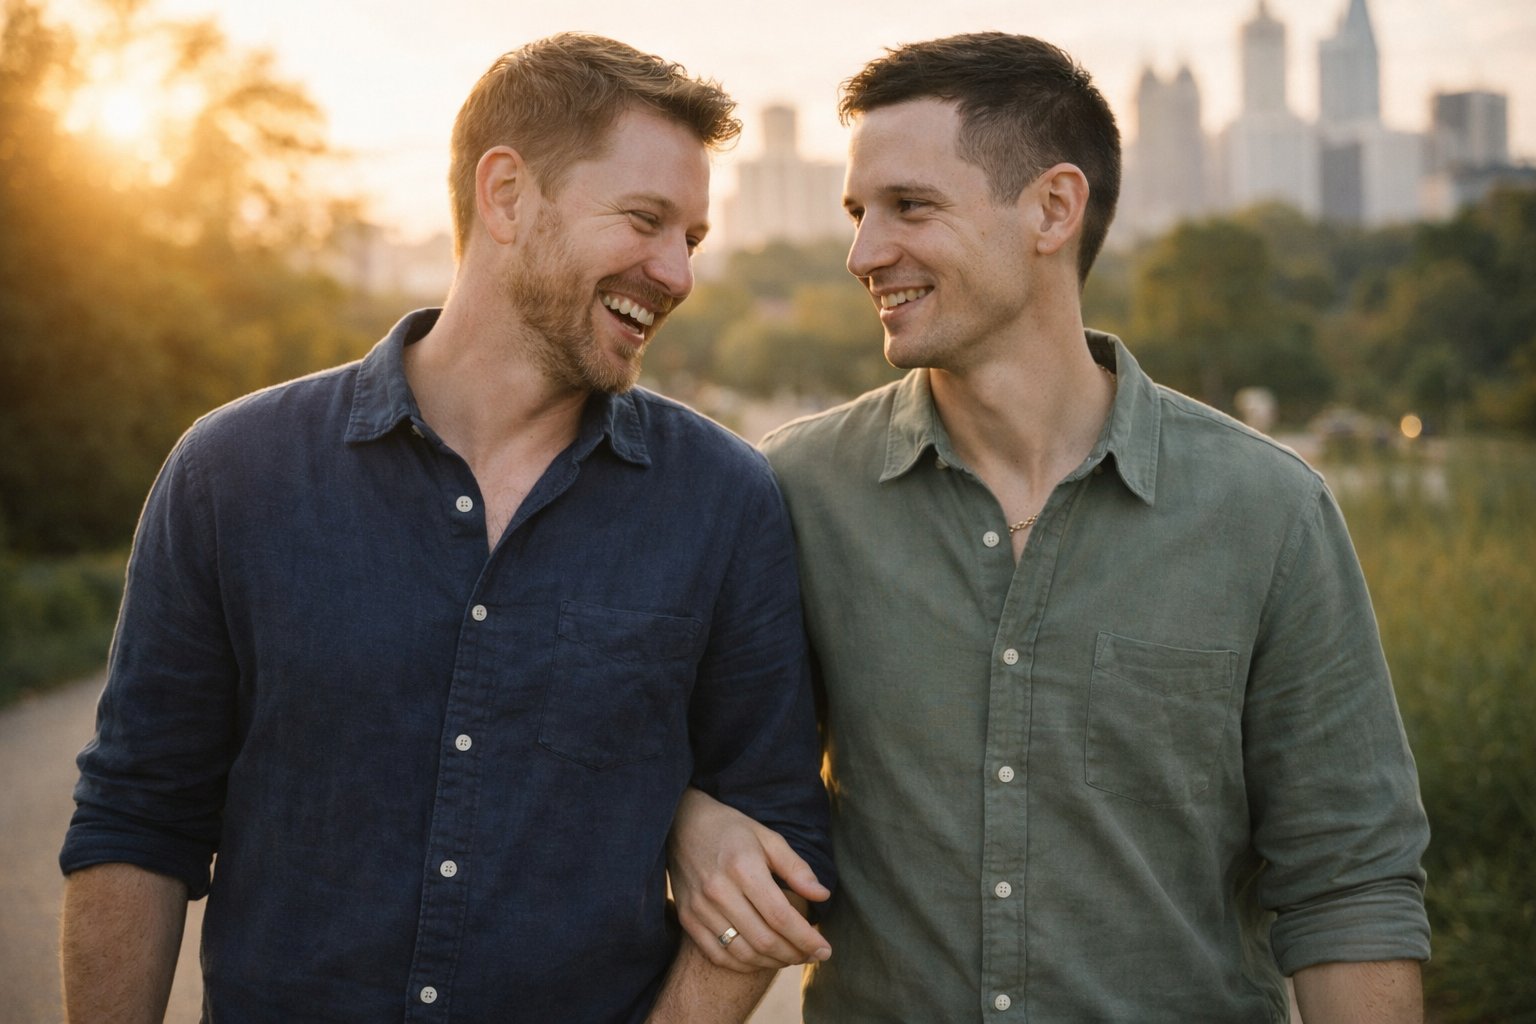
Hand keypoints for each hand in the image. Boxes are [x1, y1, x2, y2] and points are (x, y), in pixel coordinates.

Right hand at [667, 788, 831, 972]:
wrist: (681, 824)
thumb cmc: (731, 830)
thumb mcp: (768, 838)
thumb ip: (796, 868)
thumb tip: (823, 896)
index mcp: (743, 868)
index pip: (781, 916)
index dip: (806, 939)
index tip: (825, 950)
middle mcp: (719, 891)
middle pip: (764, 940)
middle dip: (794, 955)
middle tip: (811, 956)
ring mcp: (700, 908)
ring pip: (742, 953)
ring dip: (771, 962)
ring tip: (790, 957)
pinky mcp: (687, 918)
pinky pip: (717, 955)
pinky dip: (743, 965)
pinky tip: (761, 959)